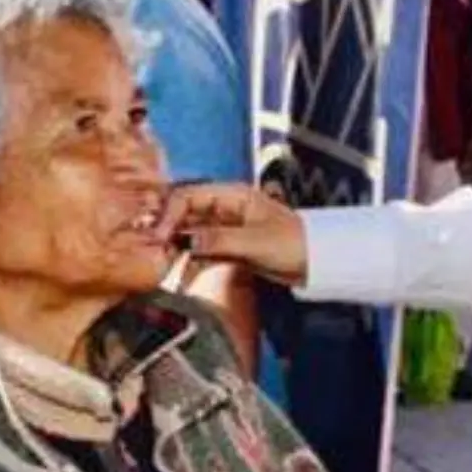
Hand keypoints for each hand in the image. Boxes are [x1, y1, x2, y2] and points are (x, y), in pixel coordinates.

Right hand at [156, 183, 309, 287]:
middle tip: (154, 252)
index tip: (159, 236)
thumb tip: (186, 241)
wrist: (316, 263)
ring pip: (189, 233)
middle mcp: (224, 207)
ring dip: (176, 249)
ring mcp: (224, 227)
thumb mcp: (255, 241)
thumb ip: (219, 240)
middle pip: (183, 213)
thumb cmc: (294, 244)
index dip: (169, 214)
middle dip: (167, 231)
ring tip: (164, 266)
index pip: (187, 196)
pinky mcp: (227, 246)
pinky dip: (190, 262)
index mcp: (231, 194)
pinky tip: (182, 277)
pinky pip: (200, 251)